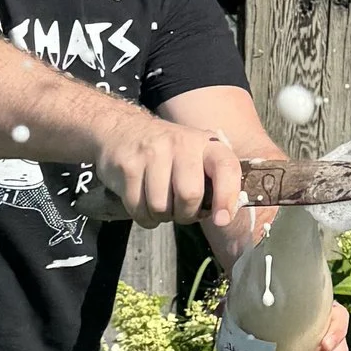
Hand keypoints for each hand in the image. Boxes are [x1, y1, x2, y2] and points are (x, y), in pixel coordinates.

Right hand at [93, 110, 248, 229]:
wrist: (124, 130)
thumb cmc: (169, 154)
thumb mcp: (197, 156)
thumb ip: (214, 182)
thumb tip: (225, 216)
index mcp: (206, 143)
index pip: (226, 167)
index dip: (227, 197)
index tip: (221, 220)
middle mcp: (181, 143)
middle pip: (190, 195)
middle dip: (186, 214)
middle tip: (181, 211)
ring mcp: (152, 152)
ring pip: (161, 207)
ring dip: (162, 216)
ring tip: (161, 204)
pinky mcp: (128, 165)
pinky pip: (138, 208)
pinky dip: (143, 216)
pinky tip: (144, 204)